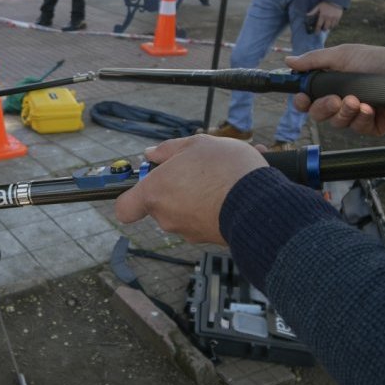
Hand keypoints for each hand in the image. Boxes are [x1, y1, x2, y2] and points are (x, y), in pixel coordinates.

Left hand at [114, 135, 267, 245]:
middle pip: (161, 203)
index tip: (147, 182)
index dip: (131, 196)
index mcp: (155, 193)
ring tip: (226, 174)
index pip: (124, 209)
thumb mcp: (197, 144)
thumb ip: (168, 149)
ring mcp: (188, 231)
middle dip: (178, 186)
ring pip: (187, 209)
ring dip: (201, 193)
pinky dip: (216, 204)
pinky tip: (237, 186)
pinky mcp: (208, 239)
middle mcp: (167, 217)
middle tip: (199, 168)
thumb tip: (151, 154)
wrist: (260, 204)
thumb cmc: (226, 170)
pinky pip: (207, 217)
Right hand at [286, 44, 384, 136]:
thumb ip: (316, 60)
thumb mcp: (344, 54)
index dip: (301, 101)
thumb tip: (290, 61)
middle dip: (324, 108)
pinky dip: (362, 118)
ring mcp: (354, 115)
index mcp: (329, 86)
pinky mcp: (370, 126)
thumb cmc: (377, 60)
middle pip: (317, 115)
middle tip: (336, 100)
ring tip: (357, 101)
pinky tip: (370, 109)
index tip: (303, 98)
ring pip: (337, 123)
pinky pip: (357, 128)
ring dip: (345, 112)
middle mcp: (339, 102)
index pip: (306, 99)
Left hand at [309, 2, 342, 31]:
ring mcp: (334, 18)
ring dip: (329, 28)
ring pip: (331, 26)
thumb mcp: (318, 6)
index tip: (316, 33)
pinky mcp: (338, 18)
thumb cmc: (326, 4)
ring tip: (327, 28)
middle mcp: (328, 18)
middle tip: (322, 30)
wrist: (335, 0)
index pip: (319, 25)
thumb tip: (306, 15)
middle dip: (324, 29)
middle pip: (326, 27)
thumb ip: (313, 11)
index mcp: (322, 16)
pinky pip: (336, 24)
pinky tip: (332, 25)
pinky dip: (334, 26)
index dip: (317, 30)